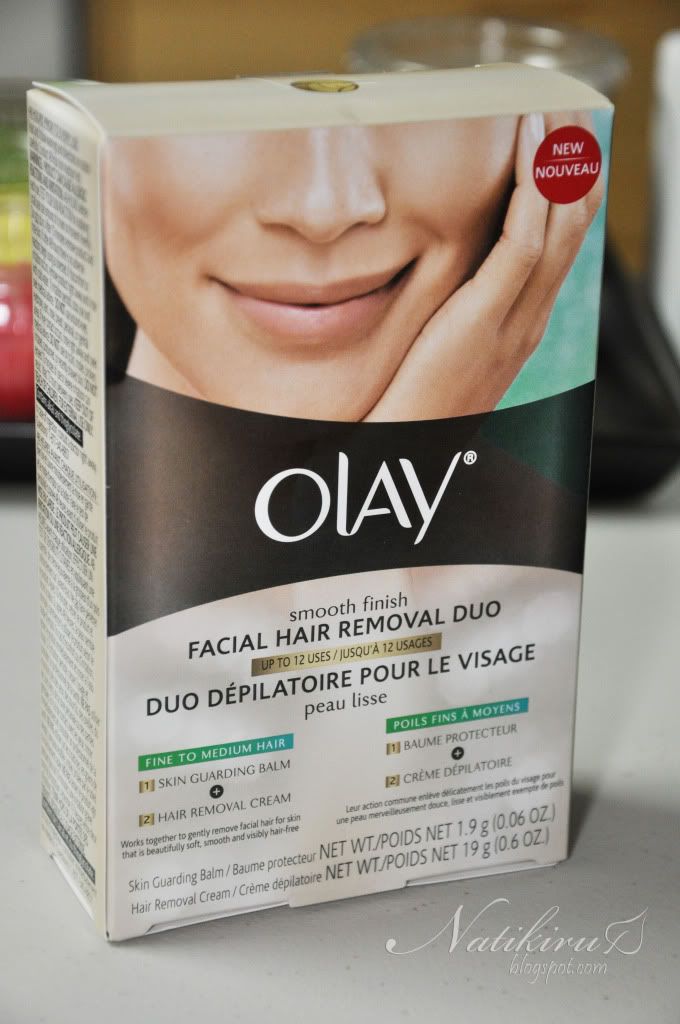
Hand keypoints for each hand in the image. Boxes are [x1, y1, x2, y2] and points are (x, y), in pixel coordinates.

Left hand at [365, 110, 604, 421]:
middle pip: (572, 232)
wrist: (401, 457)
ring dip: (558, 165)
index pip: (558, 250)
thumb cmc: (413, 409)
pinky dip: (533, 189)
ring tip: (552, 116)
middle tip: (567, 118)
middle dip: (573, 170)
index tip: (559, 152)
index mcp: (518, 329)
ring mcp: (512, 322)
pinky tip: (531, 150)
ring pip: (558, 228)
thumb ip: (457, 316)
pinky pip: (523, 241)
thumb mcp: (442, 355)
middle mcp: (526, 322)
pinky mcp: (484, 319)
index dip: (567, 196)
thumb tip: (447, 284)